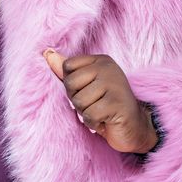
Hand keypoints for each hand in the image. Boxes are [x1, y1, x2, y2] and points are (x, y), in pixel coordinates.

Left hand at [42, 48, 159, 154]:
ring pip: (79, 101)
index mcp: (101, 60)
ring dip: (86, 113)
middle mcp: (109, 68)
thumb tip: (47, 53)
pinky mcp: (117, 104)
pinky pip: (89, 115)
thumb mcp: (85, 86)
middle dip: (78, 100)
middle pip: (70, 84)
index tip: (89, 91)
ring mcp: (115, 84)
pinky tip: (106, 121)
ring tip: (101, 113)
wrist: (134, 128)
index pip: (68, 67)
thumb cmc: (105, 106)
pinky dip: (94, 123)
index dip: (72, 85)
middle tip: (96, 104)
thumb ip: (67, 71)